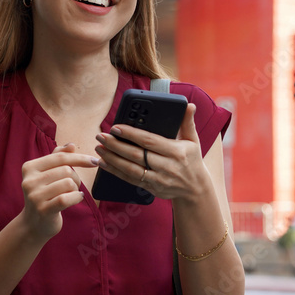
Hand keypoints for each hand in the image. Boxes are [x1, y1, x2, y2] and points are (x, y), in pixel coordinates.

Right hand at [18, 144, 92, 240]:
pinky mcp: (43, 210)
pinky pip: (67, 198)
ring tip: (70, 194)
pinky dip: (76, 198)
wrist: (34, 225)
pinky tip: (76, 199)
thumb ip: (58, 158)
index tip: (95, 161)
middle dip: (75, 178)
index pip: (60, 157)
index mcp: (29, 167)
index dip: (79, 158)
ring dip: (75, 189)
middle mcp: (29, 180)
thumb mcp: (47, 175)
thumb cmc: (45, 196)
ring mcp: (34, 196)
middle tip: (73, 187)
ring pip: (68, 183)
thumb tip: (71, 145)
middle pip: (66, 170)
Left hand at [94, 103, 213, 203]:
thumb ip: (187, 122)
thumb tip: (189, 105)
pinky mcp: (151, 188)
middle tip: (101, 136)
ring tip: (100, 149)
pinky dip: (115, 171)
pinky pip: (130, 179)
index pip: (149, 141)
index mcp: (176, 152)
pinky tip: (104, 163)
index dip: (131, 134)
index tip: (116, 127)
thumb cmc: (192, 160)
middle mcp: (167, 167)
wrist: (195, 189)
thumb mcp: (193, 141)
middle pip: (136, 155)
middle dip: (116, 145)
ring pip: (130, 169)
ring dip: (112, 159)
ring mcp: (158, 179)